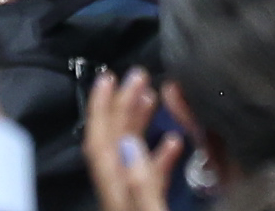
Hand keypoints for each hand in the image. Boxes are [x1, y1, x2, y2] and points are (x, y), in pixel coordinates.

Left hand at [84, 69, 183, 210]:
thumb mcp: (151, 210)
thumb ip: (141, 180)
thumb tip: (130, 144)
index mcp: (114, 187)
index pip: (101, 138)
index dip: (101, 105)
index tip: (108, 77)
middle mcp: (118, 188)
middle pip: (116, 139)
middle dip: (124, 104)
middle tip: (138, 77)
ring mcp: (131, 194)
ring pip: (132, 153)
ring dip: (140, 123)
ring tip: (152, 98)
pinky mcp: (148, 204)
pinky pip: (150, 174)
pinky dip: (159, 154)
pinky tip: (173, 141)